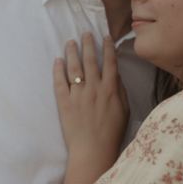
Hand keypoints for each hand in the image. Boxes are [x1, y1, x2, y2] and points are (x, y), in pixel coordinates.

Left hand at [54, 32, 128, 173]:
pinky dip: (58, 70)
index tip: (105, 36)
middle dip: (88, 43)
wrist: (93, 151)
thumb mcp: (124, 110)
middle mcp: (94, 88)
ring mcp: (78, 94)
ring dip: (72, 52)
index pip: (109, 62)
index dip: (107, 47)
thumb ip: (120, 90)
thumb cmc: (111, 133)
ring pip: (75, 67)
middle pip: (90, 60)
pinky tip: (58, 60)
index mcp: (110, 89)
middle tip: (84, 32)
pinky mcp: (65, 102)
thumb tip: (116, 74)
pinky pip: (60, 82)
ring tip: (70, 41)